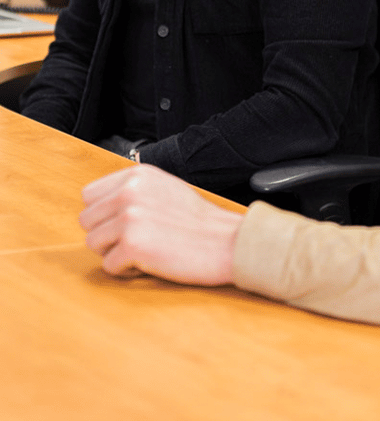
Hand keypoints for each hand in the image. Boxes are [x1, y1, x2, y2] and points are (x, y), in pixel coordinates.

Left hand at [79, 164, 242, 285]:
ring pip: (93, 244)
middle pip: (87, 221)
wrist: (227, 241)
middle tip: (137, 239)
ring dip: (115, 252)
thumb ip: (133, 191)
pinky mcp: (132, 244)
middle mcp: (129, 191)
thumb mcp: (164, 188)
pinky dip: (127, 270)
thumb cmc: (198, 221)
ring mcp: (129, 217)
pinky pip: (108, 266)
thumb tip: (100, 205)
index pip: (89, 195)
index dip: (104, 214)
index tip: (124, 223)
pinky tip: (151, 261)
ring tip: (145, 249)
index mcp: (136, 175)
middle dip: (107, 235)